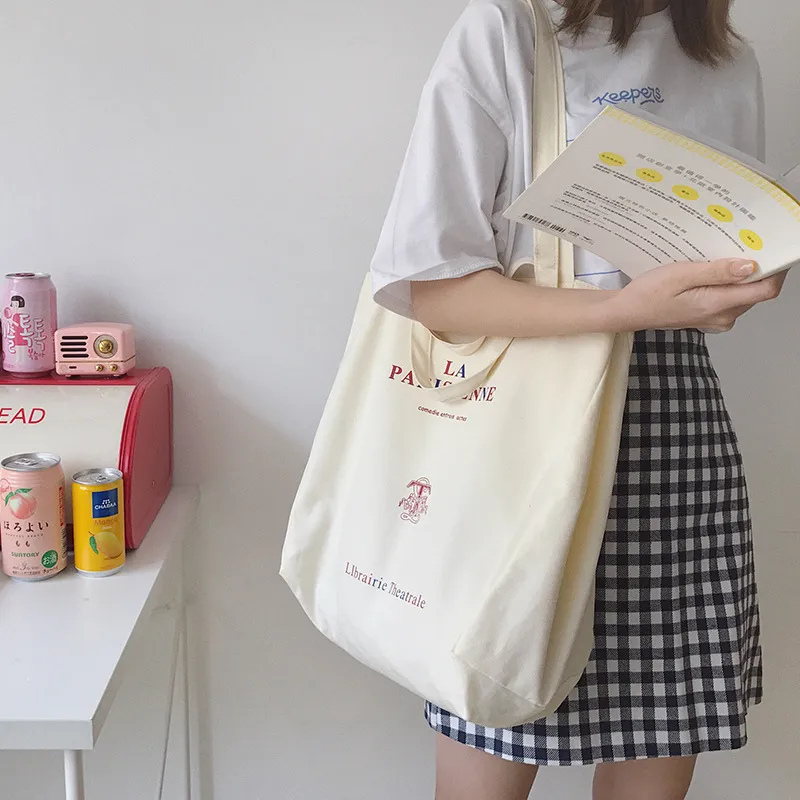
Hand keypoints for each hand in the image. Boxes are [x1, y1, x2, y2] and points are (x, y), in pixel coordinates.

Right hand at [611, 258, 783, 332]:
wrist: (627, 312)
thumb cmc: (648, 293)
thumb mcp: (680, 274)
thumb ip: (717, 272)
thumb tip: (749, 267)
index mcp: (717, 305)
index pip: (766, 290)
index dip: (777, 269)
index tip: (774, 248)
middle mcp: (723, 316)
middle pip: (757, 291)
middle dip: (756, 268)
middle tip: (743, 244)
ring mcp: (717, 319)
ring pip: (745, 294)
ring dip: (741, 275)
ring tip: (724, 255)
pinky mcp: (710, 317)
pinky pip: (731, 299)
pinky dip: (729, 284)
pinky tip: (714, 271)